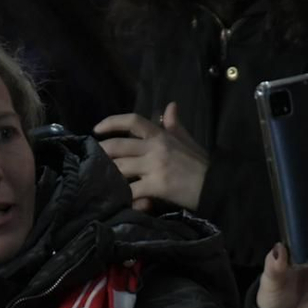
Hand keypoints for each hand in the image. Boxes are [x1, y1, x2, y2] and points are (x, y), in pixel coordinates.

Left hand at [95, 103, 209, 212]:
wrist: (217, 186)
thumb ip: (175, 125)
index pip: (133, 121)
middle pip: (117, 146)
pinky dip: (124, 198)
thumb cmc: (201, 165)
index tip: (97, 129)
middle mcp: (155, 147)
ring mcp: (154, 166)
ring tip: (99, 181)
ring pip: (119, 168)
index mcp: (161, 135)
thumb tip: (170, 105)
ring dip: (107, 175)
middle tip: (90, 160)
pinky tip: (119, 202)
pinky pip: (132, 191)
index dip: (112, 122)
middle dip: (100, 153)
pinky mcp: (157, 185)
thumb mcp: (187, 141)